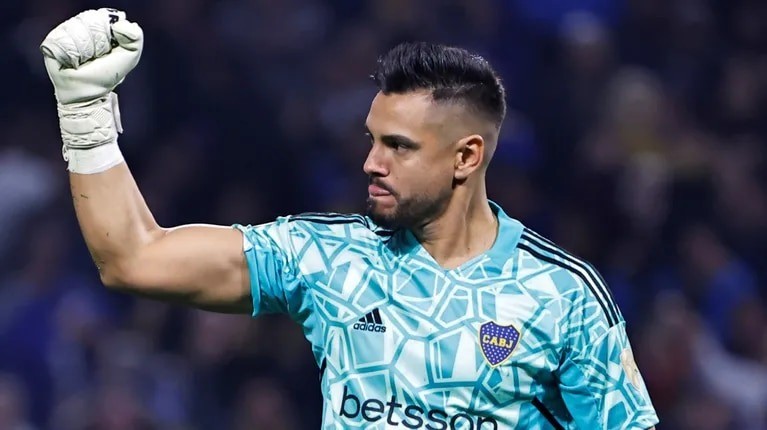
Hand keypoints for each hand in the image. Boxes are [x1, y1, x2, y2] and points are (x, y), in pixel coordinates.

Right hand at [40, 9, 142, 171]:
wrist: (87, 95)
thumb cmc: (107, 76)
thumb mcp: (129, 56)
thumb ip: (135, 37)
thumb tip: (122, 23)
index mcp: (98, 26)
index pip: (102, 16)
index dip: (109, 32)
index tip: (109, 48)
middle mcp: (80, 26)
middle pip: (89, 21)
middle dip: (98, 44)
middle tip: (96, 58)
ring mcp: (64, 34)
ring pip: (77, 30)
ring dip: (86, 51)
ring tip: (84, 61)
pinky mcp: (51, 43)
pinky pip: (63, 40)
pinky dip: (72, 54)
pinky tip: (73, 63)